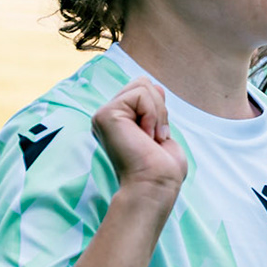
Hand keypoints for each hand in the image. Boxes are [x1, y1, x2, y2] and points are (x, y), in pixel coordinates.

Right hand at [91, 79, 186, 197]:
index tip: (157, 137)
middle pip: (143, 83)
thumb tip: (155, 85)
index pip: (144, 91)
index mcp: (119, 121)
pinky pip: (140, 94)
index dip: (159, 109)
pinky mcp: (105, 115)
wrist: (156, 183)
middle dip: (159, 108)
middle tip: (154, 137)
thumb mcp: (161, 130)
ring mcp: (103, 115)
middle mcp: (108, 117)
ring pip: (142, 85)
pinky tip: (145, 136)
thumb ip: (155, 108)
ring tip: (150, 137)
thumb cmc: (163, 168)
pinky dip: (152, 115)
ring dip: (157, 113)